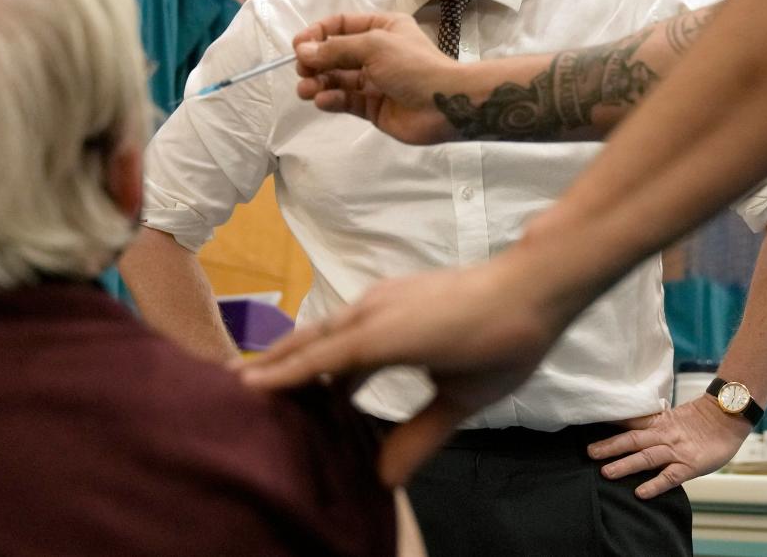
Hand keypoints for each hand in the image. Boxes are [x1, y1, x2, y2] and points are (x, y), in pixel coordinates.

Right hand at [237, 258, 561, 486]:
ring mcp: (384, 297)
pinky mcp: (397, 294)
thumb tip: (383, 480)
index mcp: (383, 335)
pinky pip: (348, 321)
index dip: (280, 377)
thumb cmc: (502, 343)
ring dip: (298, 350)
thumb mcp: (462, 397)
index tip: (242, 391)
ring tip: (270, 375)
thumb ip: (420, 435)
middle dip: (273, 360)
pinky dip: (328, 344)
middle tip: (233, 381)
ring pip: (328, 327)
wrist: (533, 285)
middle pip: (311, 338)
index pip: (318, 360)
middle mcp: (373, 309)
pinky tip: (332, 369)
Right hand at [292, 12, 462, 144]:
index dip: (317, 34)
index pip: (341, 26)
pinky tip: (323, 101)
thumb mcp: (373, 47)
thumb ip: (335, 49)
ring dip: (319, 83)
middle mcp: (377, 52)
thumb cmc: (412, 66)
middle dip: (316, 62)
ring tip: (306, 90)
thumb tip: (302, 51)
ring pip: (338, 79)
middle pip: (336, 54)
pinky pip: (346, 100)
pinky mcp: (373, 106)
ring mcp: (375, 81)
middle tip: (302, 71)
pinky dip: (332, 100)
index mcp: (382, 28)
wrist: (444, 104)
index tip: (297, 47)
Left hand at [588, 395, 752, 498]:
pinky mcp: (690, 465)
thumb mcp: (674, 417)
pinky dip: (654, 484)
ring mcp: (676, 450)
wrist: (728, 418)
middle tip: (589, 453)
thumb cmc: (702, 420)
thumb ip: (655, 423)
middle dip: (610, 447)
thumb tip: (631, 425)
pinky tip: (640, 493)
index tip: (589, 426)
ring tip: (606, 473)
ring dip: (625, 464)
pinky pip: (669, 476)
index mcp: (659, 422)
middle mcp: (664, 435)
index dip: (610, 424)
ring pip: (646, 457)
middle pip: (632, 439)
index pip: (630, 421)